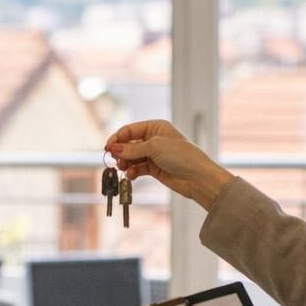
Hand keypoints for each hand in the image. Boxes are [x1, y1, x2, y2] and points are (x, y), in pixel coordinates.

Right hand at [104, 120, 231, 209]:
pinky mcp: (155, 168)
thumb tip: (113, 148)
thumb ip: (132, 148)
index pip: (130, 130)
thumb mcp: (155, 147)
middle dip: (121, 152)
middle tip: (116, 161)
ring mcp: (154, 154)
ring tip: (124, 169)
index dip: (117, 138)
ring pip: (132, 157)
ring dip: (126, 163)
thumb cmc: (182, 156)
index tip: (107, 148)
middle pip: (129, 144)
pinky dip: (133, 172)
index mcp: (156, 127)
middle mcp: (154, 139)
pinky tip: (131, 176)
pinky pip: (138, 168)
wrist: (198, 178)